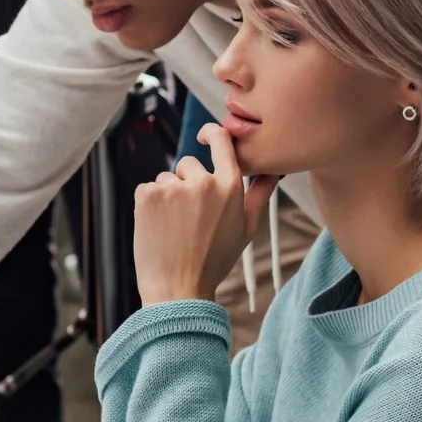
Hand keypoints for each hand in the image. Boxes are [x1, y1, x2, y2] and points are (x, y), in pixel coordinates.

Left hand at [132, 125, 279, 304]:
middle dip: (187, 183)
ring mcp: (172, 188)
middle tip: (190, 218)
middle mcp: (202, 182)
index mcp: (230, 187)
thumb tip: (274, 170)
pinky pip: (148, 188)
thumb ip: (260, 194)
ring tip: (175, 227)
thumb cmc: (214, 260)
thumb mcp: (246, 229)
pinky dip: (149, 205)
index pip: (223, 142)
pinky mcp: (147, 195)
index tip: (205, 136)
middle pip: (189, 164)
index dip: (213, 133)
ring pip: (167, 178)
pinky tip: (158, 227)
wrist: (178, 288)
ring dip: (168, 196)